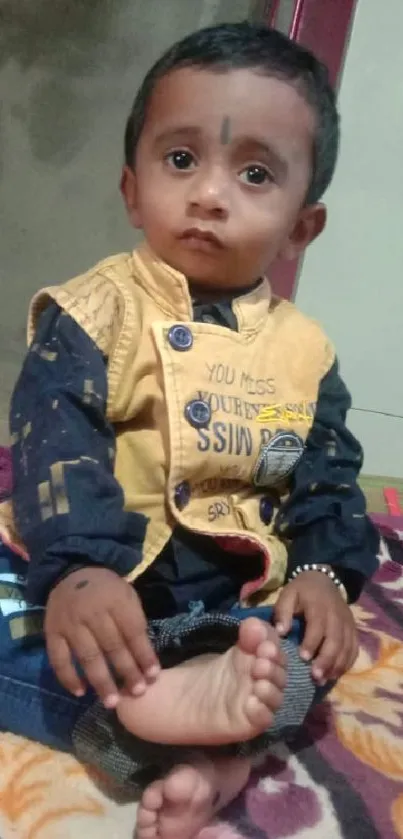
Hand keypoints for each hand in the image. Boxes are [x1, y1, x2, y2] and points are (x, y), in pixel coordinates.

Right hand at [45, 567, 159, 707]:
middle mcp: (92, 612)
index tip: (153, 676)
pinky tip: (80, 692)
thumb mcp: (127, 596)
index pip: (133, 631)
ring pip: (87, 656)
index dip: (144, 654)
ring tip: (112, 702)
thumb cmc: (107, 590)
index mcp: (116, 600)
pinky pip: (58, 659)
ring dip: (101, 681)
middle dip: (127, 671)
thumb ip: (134, 623)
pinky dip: (68, 677)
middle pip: (112, 646)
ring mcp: (70, 623)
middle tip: (137, 693)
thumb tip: (146, 660)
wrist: (72, 572)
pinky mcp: (52, 632)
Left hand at [273, 571, 357, 683]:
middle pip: (336, 640)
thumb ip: (282, 612)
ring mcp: (348, 624)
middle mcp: (337, 616)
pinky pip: (354, 649)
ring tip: (324, 680)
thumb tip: (280, 632)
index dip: (312, 643)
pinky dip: (347, 663)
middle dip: (326, 660)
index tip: (303, 658)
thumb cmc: (302, 591)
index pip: (318, 626)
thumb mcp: (288, 594)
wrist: (324, 580)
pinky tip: (336, 674)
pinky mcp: (353, 630)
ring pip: (347, 647)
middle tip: (315, 677)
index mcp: (319, 606)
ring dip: (337, 666)